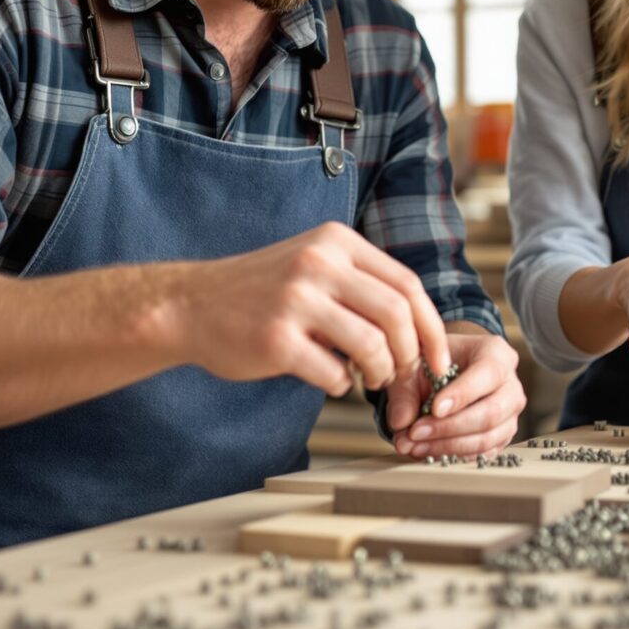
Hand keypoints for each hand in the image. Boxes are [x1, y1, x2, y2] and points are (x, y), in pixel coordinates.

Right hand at [166, 222, 450, 395]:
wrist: (190, 304)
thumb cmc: (261, 292)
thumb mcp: (312, 264)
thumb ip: (360, 283)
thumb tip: (419, 328)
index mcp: (335, 242)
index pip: (407, 284)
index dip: (432, 328)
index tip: (438, 360)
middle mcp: (319, 264)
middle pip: (397, 314)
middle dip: (412, 355)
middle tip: (404, 376)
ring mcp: (296, 300)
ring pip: (372, 345)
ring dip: (380, 373)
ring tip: (368, 381)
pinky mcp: (276, 339)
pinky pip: (333, 373)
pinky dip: (340, 386)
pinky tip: (329, 382)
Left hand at [386, 324, 523, 457]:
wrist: (447, 370)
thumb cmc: (436, 363)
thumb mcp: (416, 365)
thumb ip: (406, 391)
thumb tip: (401, 423)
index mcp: (496, 353)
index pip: (488, 374)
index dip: (462, 394)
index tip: (434, 408)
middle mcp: (510, 385)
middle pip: (491, 413)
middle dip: (450, 427)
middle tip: (416, 432)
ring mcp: (510, 414)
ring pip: (488, 438)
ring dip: (448, 446)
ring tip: (415, 445)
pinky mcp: (502, 436)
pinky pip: (484, 453)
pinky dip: (454, 455)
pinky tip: (427, 451)